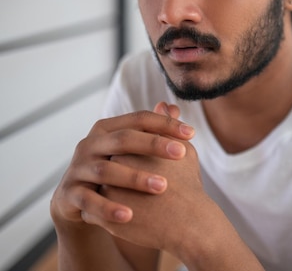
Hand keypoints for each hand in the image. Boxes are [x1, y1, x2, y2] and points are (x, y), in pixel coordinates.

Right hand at [50, 102, 194, 228]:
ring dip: (136, 178)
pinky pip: (89, 201)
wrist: (78, 200)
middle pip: (123, 139)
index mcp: (107, 129)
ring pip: (107, 170)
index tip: (192, 133)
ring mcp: (77, 168)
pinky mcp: (69, 194)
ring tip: (163, 186)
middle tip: (182, 153)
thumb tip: (172, 106)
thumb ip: (151, 130)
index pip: (138, 119)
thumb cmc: (115, 168)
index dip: (165, 124)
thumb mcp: (131, 150)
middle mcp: (89, 144)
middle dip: (154, 145)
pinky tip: (130, 215)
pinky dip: (108, 208)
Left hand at [97, 135, 211, 251]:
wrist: (188, 223)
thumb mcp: (182, 150)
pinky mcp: (103, 219)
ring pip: (99, 188)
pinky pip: (96, 212)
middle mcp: (111, 170)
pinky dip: (106, 211)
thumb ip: (167, 127)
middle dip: (116, 170)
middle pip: (106, 166)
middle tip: (137, 179)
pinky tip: (123, 212)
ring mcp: (105, 194)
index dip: (132, 154)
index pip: (119, 146)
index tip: (146, 162)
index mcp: (127, 151)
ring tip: (128, 196)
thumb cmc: (188, 184)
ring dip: (107, 190)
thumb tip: (163, 106)